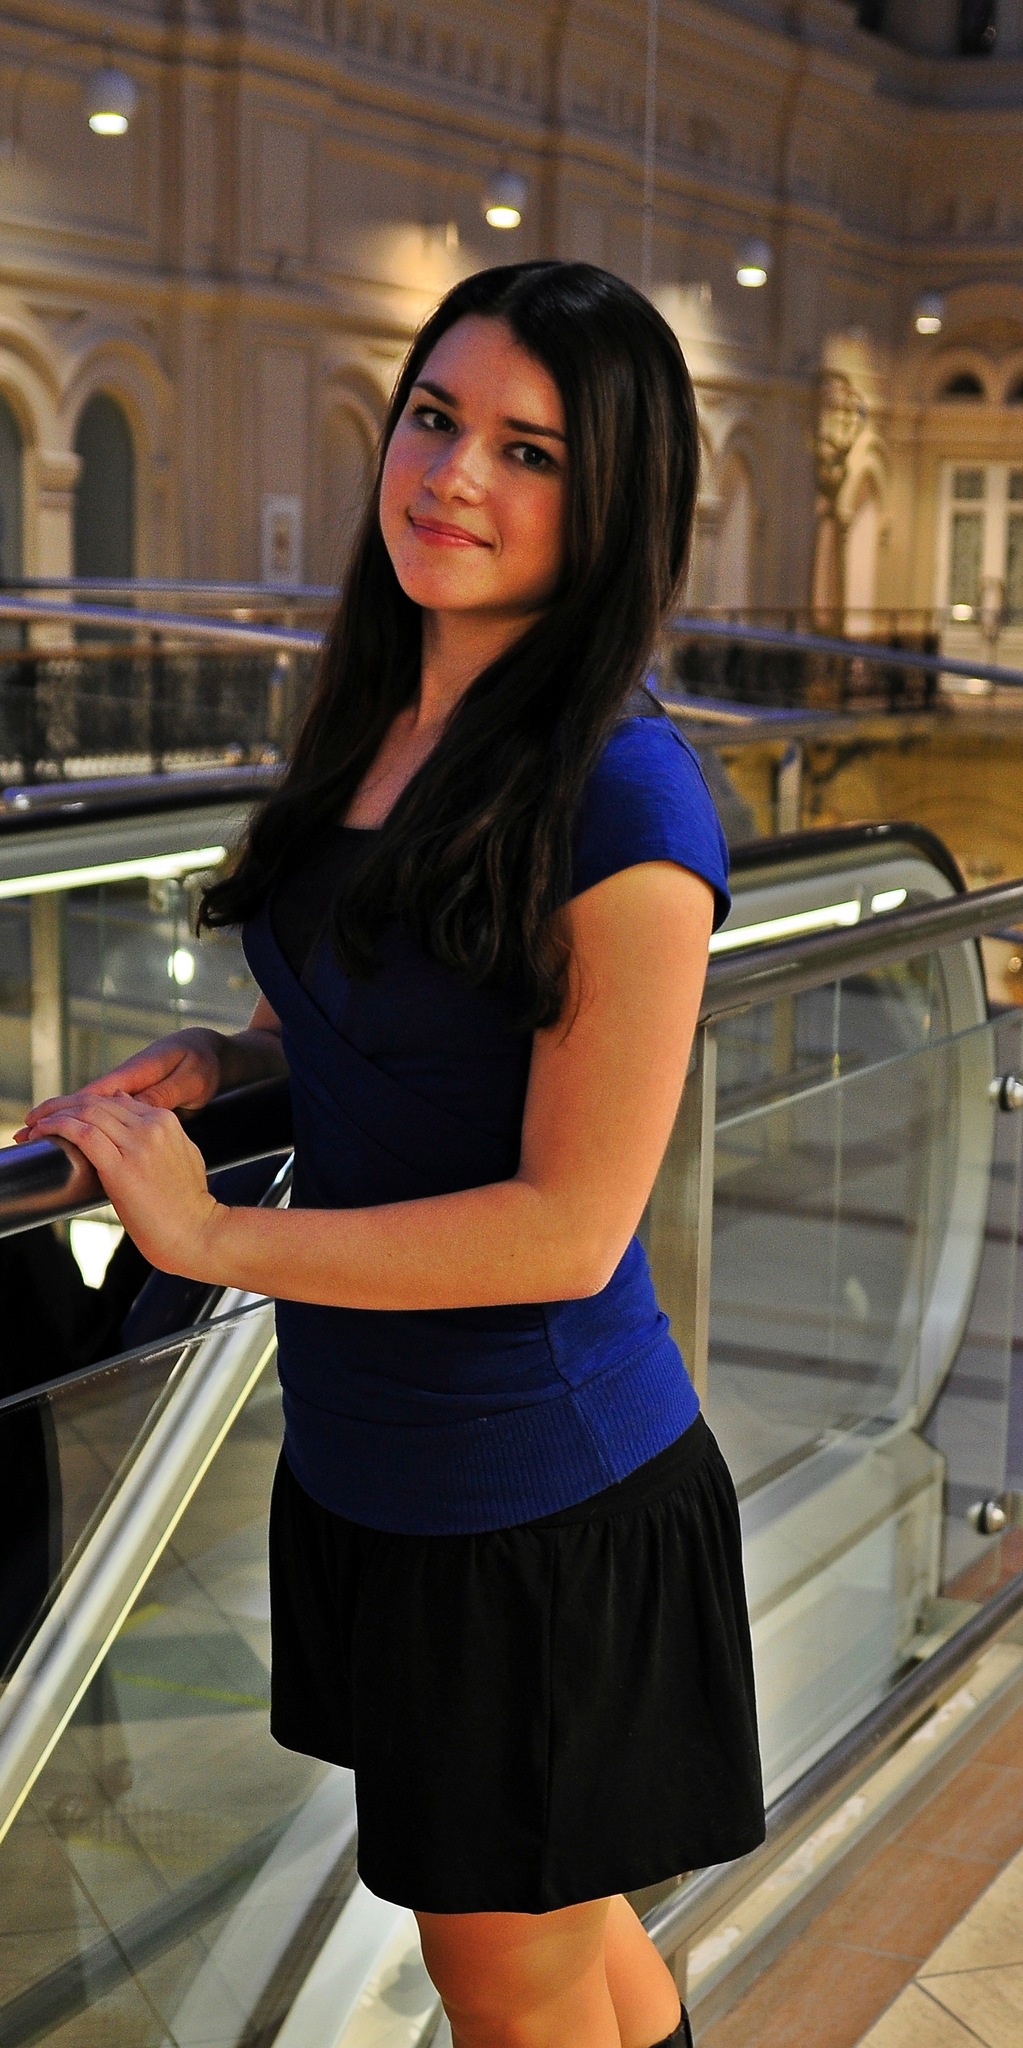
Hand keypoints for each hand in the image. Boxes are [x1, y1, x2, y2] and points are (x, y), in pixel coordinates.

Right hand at [14, 1030, 221, 1143]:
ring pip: (92, 1107)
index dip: (63, 1109)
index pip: (92, 1094)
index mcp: (135, 1073)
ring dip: (64, 1118)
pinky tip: (73, 1132)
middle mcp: (127, 1080)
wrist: (213, 1053)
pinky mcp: (136, 1097)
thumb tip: (129, 1108)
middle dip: (52, 1115)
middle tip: (23, 1134)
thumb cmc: (202, 1064)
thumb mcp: (188, 1080)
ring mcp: (130, 1088)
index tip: (37, 1122)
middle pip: (82, 1101)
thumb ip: (162, 1094)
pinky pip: (107, 1111)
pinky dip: (86, 1119)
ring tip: (36, 1133)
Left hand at [27, 1092, 223, 1277]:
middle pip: (96, 1102)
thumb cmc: (187, 1203)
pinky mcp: (122, 1167)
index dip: (81, 1104)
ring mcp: (138, 1145)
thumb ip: (157, 1129)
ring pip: (87, 1112)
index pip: (114, 1100)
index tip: (61, 1115)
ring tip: (33, 1125)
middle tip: (37, 1117)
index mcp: (165, 1121)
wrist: (196, 1233)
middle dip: (61, 1105)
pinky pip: (83, 1134)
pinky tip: (44, 1132)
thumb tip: (124, 1102)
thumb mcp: (182, 1152)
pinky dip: (59, 1127)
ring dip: (53, 1114)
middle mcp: (151, 1127)